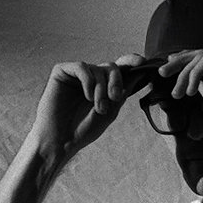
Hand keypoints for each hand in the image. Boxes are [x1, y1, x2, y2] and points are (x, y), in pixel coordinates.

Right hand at [29, 54, 145, 158]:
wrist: (60, 140)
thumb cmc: (83, 130)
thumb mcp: (109, 113)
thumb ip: (121, 94)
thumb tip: (136, 76)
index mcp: (103, 87)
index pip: (120, 70)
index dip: (132, 62)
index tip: (142, 63)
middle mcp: (91, 78)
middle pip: (111, 66)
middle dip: (116, 81)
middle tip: (115, 98)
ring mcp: (77, 74)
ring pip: (98, 68)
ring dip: (101, 89)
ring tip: (98, 108)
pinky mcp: (62, 72)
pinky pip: (82, 67)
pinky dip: (88, 81)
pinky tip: (87, 96)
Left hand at [158, 49, 202, 154]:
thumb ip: (202, 87)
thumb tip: (190, 81)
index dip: (184, 61)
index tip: (167, 68)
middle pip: (200, 54)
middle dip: (179, 63)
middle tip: (162, 72)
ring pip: (201, 57)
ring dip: (184, 74)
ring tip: (177, 93)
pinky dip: (194, 75)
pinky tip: (190, 91)